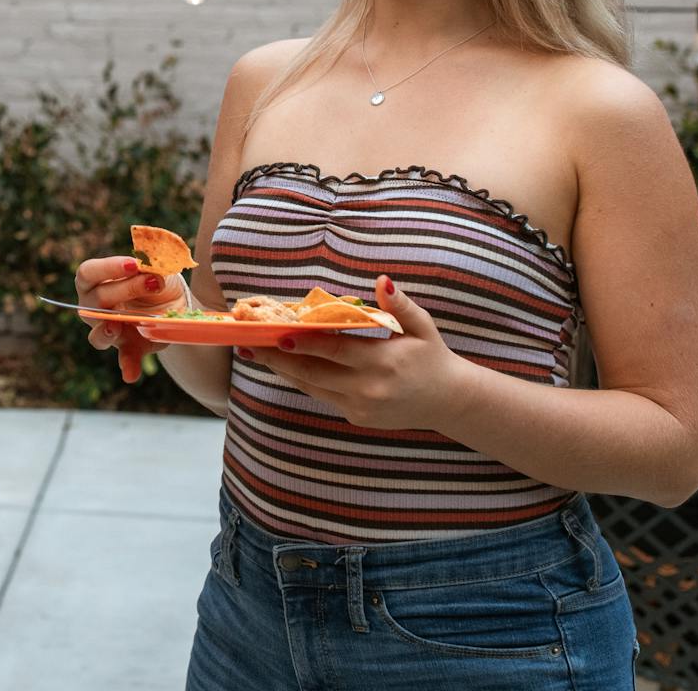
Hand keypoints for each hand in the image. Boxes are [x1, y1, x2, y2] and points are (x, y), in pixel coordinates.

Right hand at [74, 255, 186, 383]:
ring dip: (105, 332)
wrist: (175, 301)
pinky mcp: (129, 347)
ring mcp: (110, 330)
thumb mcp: (155, 266)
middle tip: (153, 283)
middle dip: (126, 289)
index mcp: (95, 281)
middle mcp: (94, 308)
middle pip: (96, 300)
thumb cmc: (155, 277)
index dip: (107, 268)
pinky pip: (125, 359)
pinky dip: (127, 366)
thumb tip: (150, 267)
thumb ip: (150, 266)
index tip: (133, 264)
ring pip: (97, 335)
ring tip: (115, 328)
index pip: (88, 273)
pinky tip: (131, 374)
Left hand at [240, 275, 472, 430]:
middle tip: (249, 343)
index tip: (277, 333)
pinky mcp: (356, 417)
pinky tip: (283, 365)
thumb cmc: (432, 356)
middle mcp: (368, 389)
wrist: (448, 401)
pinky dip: (302, 379)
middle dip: (278, 358)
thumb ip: (399, 304)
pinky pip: (322, 396)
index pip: (335, 351)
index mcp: (384, 363)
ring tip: (255, 353)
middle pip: (313, 373)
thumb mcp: (421, 326)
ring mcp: (360, 407)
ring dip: (282, 370)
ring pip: (312, 387)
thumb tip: (381, 280)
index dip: (304, 343)